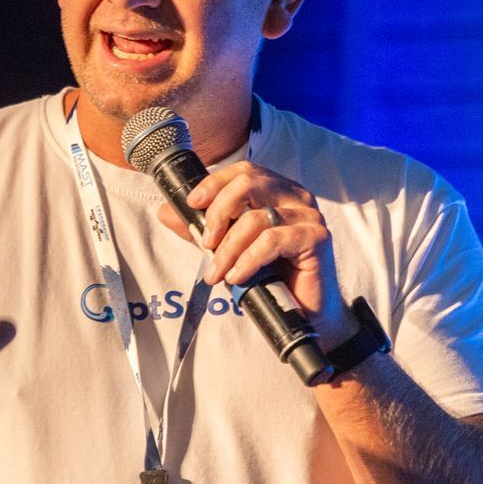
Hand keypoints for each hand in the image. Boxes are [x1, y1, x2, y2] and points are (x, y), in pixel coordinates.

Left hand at [154, 161, 358, 347]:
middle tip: (205, 243)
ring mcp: (309, 216)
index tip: (192, 204)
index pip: (243, 171)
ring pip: (255, 218)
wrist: (304, 313)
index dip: (214, 183)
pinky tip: (237, 278)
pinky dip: (247, 260)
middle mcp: (296, 197)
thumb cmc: (271, 277)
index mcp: (278, 191)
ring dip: (228, 249)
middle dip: (218, 213)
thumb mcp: (229, 248)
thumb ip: (201, 228)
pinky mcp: (317, 238)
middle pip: (248, 184)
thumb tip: (165, 211)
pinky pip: (271, 241)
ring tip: (217, 273)